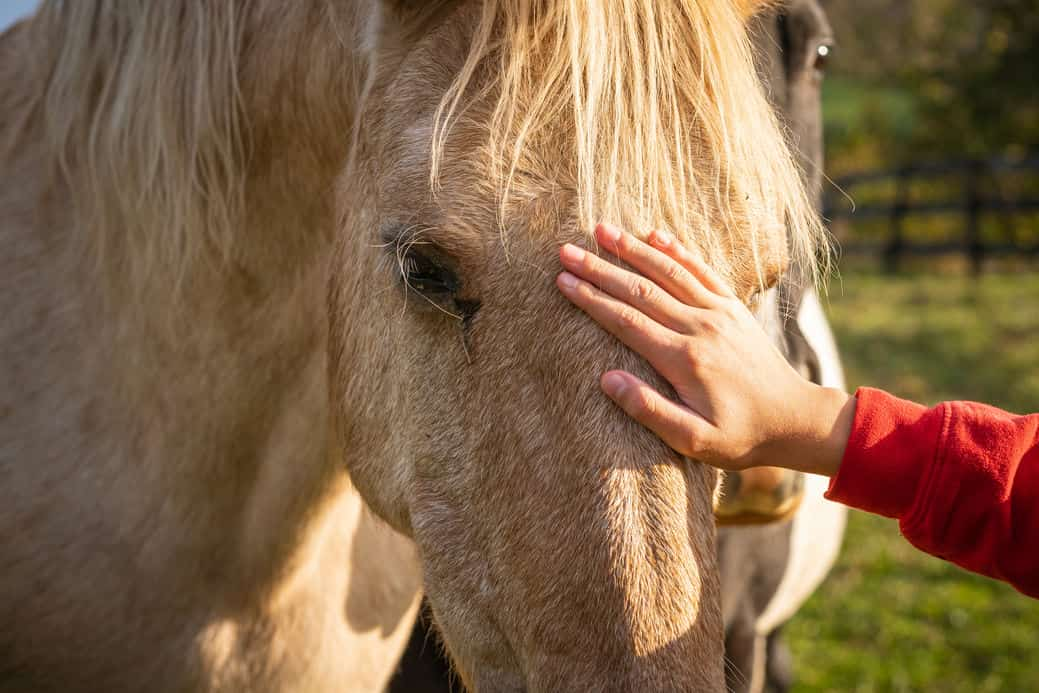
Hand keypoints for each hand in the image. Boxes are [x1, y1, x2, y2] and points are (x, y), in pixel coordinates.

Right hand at [555, 223, 853, 474]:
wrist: (795, 420)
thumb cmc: (741, 436)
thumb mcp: (693, 440)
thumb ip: (649, 411)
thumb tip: (606, 379)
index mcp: (684, 359)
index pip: (627, 321)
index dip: (592, 299)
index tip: (563, 281)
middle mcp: (700, 327)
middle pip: (640, 290)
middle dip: (600, 268)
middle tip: (566, 251)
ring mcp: (719, 313)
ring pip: (668, 272)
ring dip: (633, 249)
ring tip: (601, 229)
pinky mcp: (733, 308)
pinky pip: (701, 271)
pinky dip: (678, 250)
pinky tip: (656, 234)